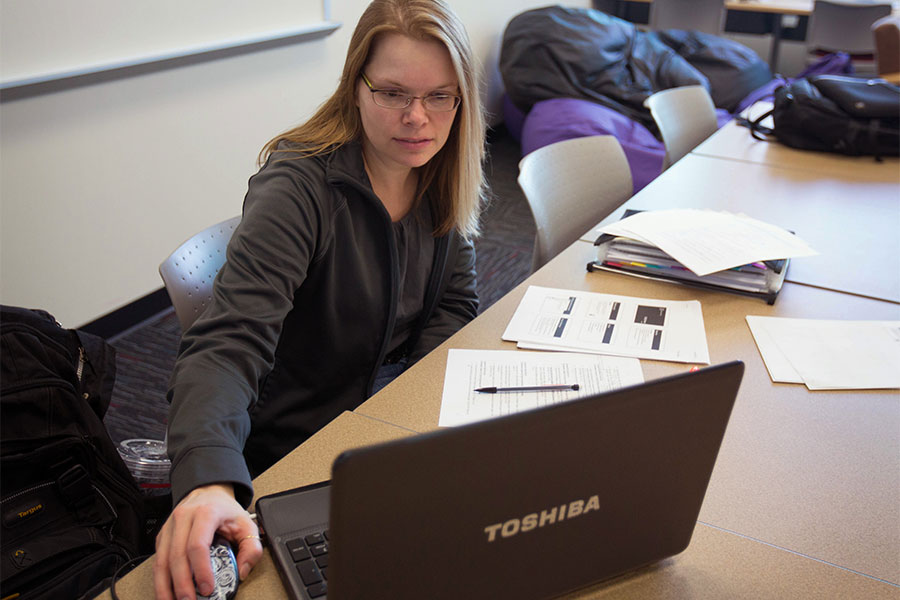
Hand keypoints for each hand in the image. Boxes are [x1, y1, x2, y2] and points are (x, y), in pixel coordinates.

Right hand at [153, 483, 262, 599]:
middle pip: (177, 556)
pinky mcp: (162, 536)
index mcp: (205, 513)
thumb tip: (242, 571)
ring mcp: (169, 527)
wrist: (209, 492)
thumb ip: (252, 547)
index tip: (207, 588)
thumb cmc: (225, 509)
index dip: (201, 570)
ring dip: (166, 586)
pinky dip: (161, 580)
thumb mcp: (247, 523)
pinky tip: (167, 593)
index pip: (198, 545)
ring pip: (161, 561)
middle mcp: (183, 518)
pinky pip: (158, 561)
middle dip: (182, 584)